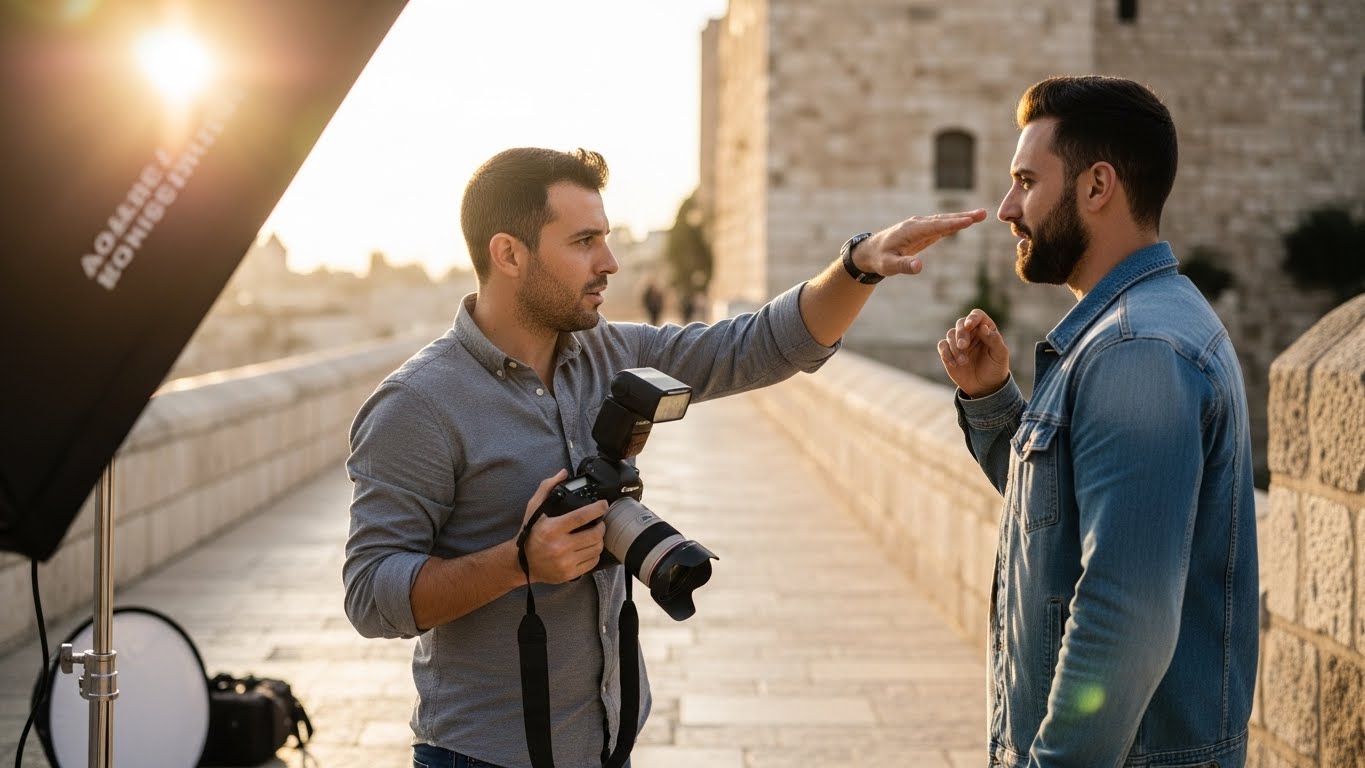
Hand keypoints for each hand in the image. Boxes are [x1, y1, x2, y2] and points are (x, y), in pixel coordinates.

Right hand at [519, 469, 605, 583]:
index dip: (597, 509)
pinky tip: (589, 547)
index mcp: (551, 529)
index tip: (604, 504)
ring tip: (595, 534)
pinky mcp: (570, 574)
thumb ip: (547, 488)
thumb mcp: (534, 509)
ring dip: (599, 539)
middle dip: (601, 526)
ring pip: (596, 548)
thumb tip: (564, 472)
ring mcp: (566, 563)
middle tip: (599, 522)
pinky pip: (593, 562)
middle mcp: (560, 547)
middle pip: (594, 534)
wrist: (521, 564)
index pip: (582, 516)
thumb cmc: (530, 533)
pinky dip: (595, 553)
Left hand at [854, 209, 987, 276]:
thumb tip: (919, 267)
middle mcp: (917, 224)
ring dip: (962, 218)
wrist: (871, 251)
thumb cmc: (879, 259)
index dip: (952, 224)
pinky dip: (954, 224)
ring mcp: (921, 226)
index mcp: (911, 230)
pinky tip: (966, 222)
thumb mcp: (889, 266)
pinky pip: (941, 226)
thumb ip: (904, 266)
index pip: (935, 226)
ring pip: (944, 221)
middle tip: (983, 214)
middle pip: (943, 220)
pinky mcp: (923, 231)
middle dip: (963, 217)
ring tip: (980, 216)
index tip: (969, 221)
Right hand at [937, 309, 1010, 398]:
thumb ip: (994, 339)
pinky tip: (954, 364)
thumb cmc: (995, 368)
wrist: (985, 386)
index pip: (977, 316)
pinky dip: (946, 353)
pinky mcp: (948, 351)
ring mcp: (958, 341)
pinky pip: (942, 346)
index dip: (973, 318)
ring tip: (963, 362)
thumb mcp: (1000, 355)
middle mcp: (971, 332)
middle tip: (963, 346)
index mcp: (985, 329)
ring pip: (950, 334)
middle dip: (961, 334)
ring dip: (955, 347)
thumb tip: (983, 327)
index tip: (969, 325)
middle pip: (961, 323)